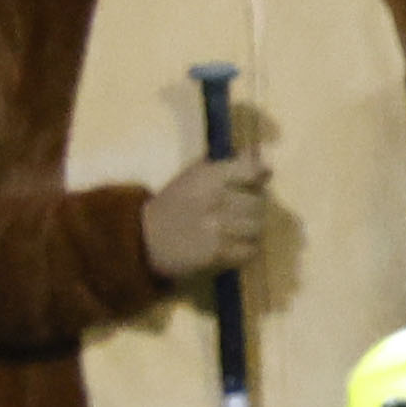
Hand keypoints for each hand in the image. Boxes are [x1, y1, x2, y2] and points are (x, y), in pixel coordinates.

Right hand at [143, 151, 271, 283]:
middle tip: (242, 212)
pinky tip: (233, 246)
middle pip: (258, 203)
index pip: (252, 171)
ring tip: (237, 230)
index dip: (259, 176)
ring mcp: (218, 228)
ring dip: (251, 230)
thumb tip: (257, 153)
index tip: (259, 180)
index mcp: (210, 176)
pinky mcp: (218, 253)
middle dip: (254, 208)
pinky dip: (245, 250)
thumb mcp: (194, 176)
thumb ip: (228, 165)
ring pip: (257, 227)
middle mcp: (216, 199)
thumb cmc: (174, 204)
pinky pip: (250, 250)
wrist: (146, 238)